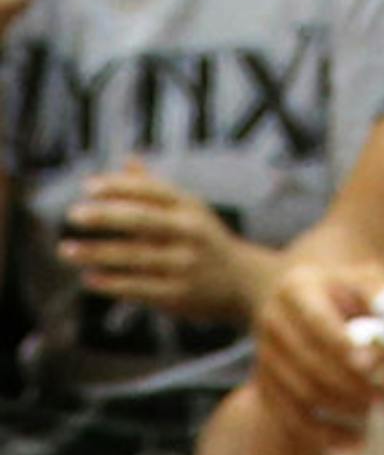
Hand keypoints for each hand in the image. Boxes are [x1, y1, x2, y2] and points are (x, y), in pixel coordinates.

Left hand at [59, 161, 251, 322]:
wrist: (245, 283)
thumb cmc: (206, 240)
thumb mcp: (190, 210)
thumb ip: (156, 187)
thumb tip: (127, 159)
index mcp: (190, 207)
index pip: (151, 190)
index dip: (119, 186)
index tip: (88, 186)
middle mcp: (189, 233)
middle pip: (141, 220)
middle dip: (104, 216)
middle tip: (74, 214)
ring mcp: (184, 265)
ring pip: (133, 257)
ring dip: (96, 253)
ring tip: (67, 250)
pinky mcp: (177, 295)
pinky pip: (138, 287)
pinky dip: (111, 283)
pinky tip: (90, 278)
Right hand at [255, 257, 383, 445]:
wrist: (302, 302)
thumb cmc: (344, 291)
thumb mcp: (363, 279)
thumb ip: (381, 299)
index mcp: (297, 289)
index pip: (319, 322)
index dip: (346, 347)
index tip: (377, 370)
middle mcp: (273, 322)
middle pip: (311, 363)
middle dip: (354, 387)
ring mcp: (264, 357)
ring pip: (301, 394)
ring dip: (342, 412)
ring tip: (376, 418)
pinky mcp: (265, 387)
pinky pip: (291, 418)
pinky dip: (322, 436)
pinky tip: (351, 445)